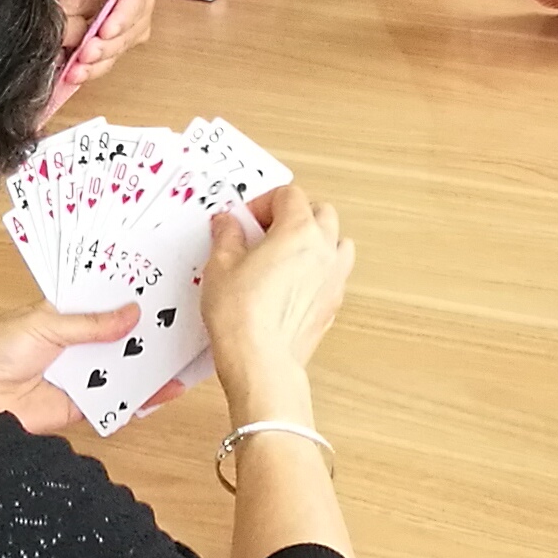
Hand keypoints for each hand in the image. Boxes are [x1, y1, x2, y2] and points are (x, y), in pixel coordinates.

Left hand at [0, 301, 183, 436]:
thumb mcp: (43, 324)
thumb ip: (90, 324)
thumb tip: (133, 312)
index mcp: (67, 315)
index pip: (110, 303)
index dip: (138, 297)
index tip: (172, 290)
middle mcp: (77, 345)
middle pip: (124, 338)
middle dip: (153, 333)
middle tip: (192, 325)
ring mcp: (79, 377)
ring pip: (124, 370)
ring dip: (151, 366)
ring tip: (189, 358)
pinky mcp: (78, 409)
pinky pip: (114, 404)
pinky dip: (138, 400)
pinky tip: (164, 393)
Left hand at [49, 0, 149, 106]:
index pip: (137, 1)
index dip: (124, 15)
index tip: (106, 25)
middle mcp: (127, 11)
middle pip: (130, 32)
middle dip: (110, 43)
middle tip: (88, 49)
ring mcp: (114, 33)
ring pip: (116, 51)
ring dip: (98, 61)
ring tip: (77, 66)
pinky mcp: (99, 53)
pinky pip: (100, 66)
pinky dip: (87, 72)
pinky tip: (72, 75)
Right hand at [203, 184, 354, 396]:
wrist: (261, 362)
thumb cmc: (241, 315)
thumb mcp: (220, 266)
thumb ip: (227, 236)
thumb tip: (227, 223)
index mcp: (299, 231)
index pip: (289, 195)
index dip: (264, 202)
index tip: (244, 222)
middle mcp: (324, 250)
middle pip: (321, 212)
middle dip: (294, 215)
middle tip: (264, 233)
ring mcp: (334, 278)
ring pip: (337, 242)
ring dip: (316, 240)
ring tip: (285, 255)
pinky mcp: (333, 304)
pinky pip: (334, 274)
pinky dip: (319, 270)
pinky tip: (293, 285)